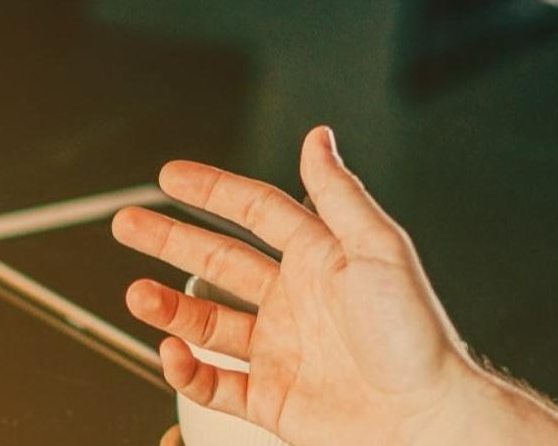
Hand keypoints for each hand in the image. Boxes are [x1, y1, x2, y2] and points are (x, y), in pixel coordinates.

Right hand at [113, 127, 557, 444]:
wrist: (429, 419)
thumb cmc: (416, 338)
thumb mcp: (379, 249)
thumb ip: (338, 194)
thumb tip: (319, 138)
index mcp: (320, 260)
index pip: (256, 213)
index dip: (213, 192)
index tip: (171, 176)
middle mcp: (296, 303)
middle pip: (218, 262)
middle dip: (169, 240)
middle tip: (128, 224)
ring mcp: (281, 351)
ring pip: (207, 323)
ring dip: (167, 307)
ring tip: (136, 295)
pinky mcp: (272, 399)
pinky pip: (215, 382)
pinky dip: (187, 370)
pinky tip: (171, 352)